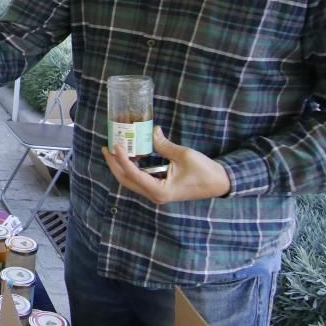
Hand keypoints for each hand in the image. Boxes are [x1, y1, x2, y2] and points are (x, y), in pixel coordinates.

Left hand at [102, 126, 231, 203]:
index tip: (115, 145)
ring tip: (114, 150)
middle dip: (114, 164)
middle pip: (126, 180)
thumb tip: (152, 130)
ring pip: (131, 181)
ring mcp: (156, 193)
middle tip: (107, 148)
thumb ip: (164, 145)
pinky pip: (140, 179)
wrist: (218, 183)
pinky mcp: (159, 189)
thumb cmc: (204, 171)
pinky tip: (129, 156)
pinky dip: (132, 168)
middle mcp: (155, 195)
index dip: (121, 160)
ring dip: (121, 166)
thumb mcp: (184, 155)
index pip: (133, 175)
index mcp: (160, 190)